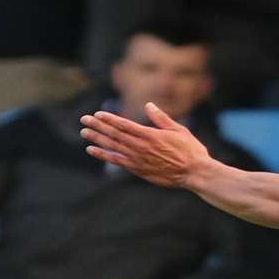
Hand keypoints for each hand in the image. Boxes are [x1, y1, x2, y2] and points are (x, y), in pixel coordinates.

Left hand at [81, 103, 212, 188]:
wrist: (195, 173)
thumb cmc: (190, 151)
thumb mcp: (179, 130)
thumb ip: (161, 118)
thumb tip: (149, 105)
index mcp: (150, 135)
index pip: (124, 125)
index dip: (109, 119)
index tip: (97, 114)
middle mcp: (141, 147)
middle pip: (114, 135)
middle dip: (97, 127)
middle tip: (83, 120)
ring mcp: (138, 160)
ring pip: (113, 148)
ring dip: (97, 139)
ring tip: (84, 133)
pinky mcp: (139, 170)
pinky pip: (117, 162)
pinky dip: (104, 155)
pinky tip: (93, 150)